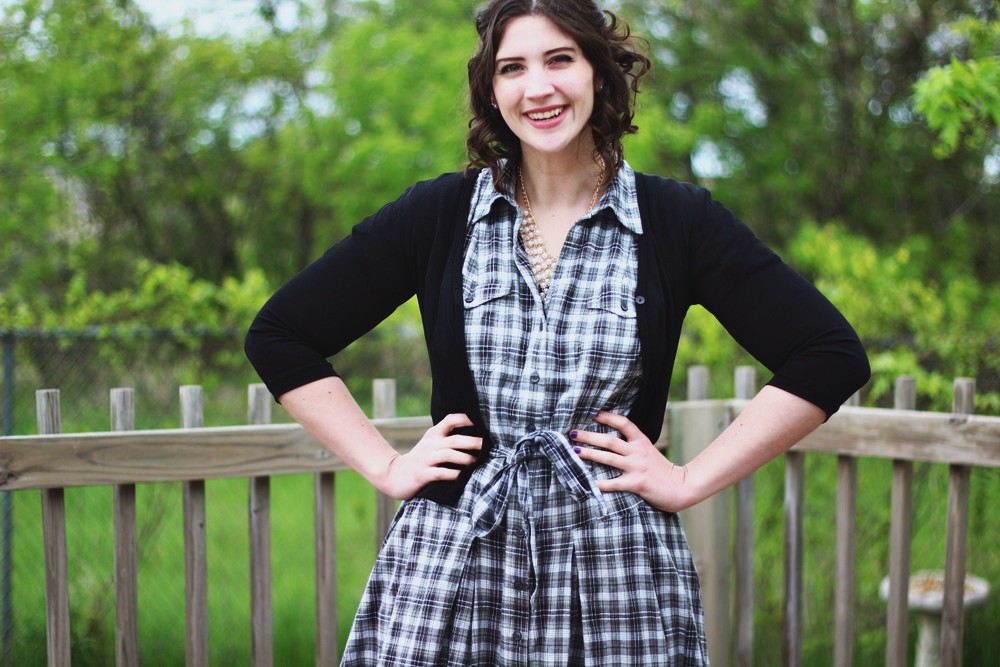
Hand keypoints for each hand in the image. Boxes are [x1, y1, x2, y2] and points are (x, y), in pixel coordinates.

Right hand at [377, 413, 482, 499]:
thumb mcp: (431, 444)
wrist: (393, 475)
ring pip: (448, 455)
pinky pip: (440, 473)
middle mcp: (430, 445)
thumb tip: (477, 437)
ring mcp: (426, 459)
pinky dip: (452, 474)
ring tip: (476, 462)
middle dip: (472, 442)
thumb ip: (447, 439)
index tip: (481, 422)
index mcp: (433, 435)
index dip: (465, 419)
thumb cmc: (420, 460)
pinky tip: (462, 476)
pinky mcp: (422, 474)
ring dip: (464, 458)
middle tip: (487, 445)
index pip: (450, 420)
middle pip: (454, 440)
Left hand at [571, 411, 695, 512]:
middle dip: (589, 436)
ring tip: (575, 451)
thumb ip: (634, 447)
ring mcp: (637, 467)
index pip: (624, 423)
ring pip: (608, 458)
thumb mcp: (649, 453)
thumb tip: (612, 443)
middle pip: (609, 440)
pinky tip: (587, 483)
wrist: (681, 487)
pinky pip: (614, 483)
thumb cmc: (662, 471)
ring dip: (590, 454)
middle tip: (572, 433)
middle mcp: (638, 452)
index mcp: (642, 442)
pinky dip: (599, 483)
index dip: (609, 417)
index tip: (594, 414)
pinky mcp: (637, 483)